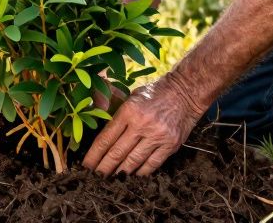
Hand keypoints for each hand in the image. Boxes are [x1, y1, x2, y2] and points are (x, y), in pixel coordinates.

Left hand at [81, 73, 204, 175]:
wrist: (186, 92)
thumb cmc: (154, 93)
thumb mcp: (131, 94)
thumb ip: (112, 105)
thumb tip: (94, 110)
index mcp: (129, 111)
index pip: (106, 138)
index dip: (94, 155)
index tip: (86, 165)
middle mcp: (142, 124)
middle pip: (117, 153)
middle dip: (103, 168)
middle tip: (94, 178)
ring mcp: (158, 136)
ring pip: (133, 161)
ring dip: (120, 173)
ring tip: (110, 180)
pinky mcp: (171, 144)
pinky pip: (152, 164)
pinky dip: (140, 172)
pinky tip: (132, 177)